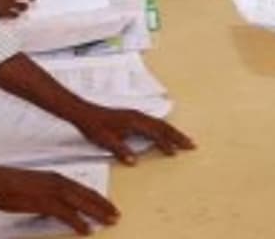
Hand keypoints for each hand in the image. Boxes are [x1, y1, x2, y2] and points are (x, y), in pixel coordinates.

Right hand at [0, 164, 118, 235]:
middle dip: (104, 206)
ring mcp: (52, 192)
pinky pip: (66, 214)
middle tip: (117, 215)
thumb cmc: (9, 184)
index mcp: (56, 178)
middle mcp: (58, 182)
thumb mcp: (34, 186)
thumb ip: (47, 193)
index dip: (98, 198)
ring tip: (110, 221)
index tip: (109, 205)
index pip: (83, 188)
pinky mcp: (44, 203)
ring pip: (82, 203)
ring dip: (98, 213)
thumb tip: (55, 204)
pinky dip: (78, 222)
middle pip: (88, 195)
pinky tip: (86, 230)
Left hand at [71, 103, 195, 164]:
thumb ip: (121, 150)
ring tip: (183, 140)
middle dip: (178, 136)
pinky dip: (163, 128)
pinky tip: (164, 134)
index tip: (177, 152)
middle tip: (191, 144)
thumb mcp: (106, 141)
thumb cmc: (94, 126)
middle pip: (163, 126)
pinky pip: (153, 122)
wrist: (84, 113)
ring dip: (172, 131)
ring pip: (160, 123)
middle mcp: (138, 117)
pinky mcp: (133, 116)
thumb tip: (134, 161)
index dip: (167, 143)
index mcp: (134, 122)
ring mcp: (136, 115)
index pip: (156, 133)